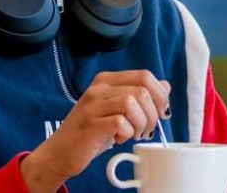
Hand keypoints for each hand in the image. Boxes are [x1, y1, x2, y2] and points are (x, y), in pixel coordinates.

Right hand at [22, 70, 169, 192]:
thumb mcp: (117, 109)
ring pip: (132, 103)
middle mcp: (98, 89)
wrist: (61, 151)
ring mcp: (92, 105)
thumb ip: (140, 95)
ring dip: (140, 124)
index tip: (159, 113)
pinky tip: (119, 139)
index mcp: (107, 80)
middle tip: (145, 129)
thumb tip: (165, 86)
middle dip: (152, 114)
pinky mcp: (90, 124)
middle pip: (142, 90)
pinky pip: (120, 122)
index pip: (144, 76)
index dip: (159, 95)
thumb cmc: (92, 131)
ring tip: (133, 134)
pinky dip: (126, 133)